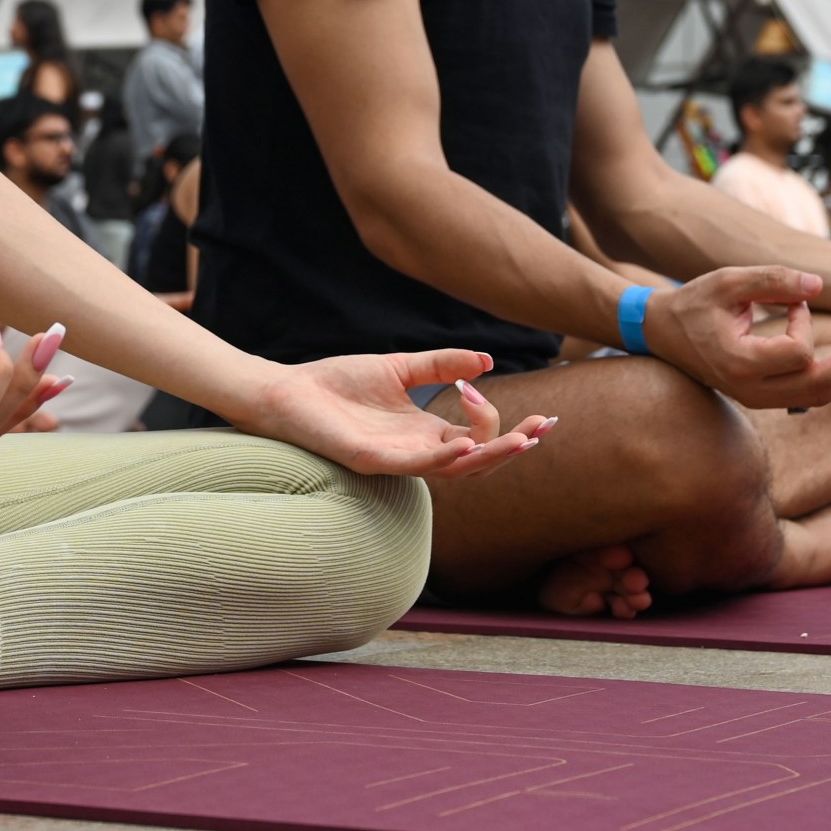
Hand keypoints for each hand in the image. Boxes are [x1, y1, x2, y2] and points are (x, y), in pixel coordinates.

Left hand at [234, 349, 548, 478]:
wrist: (287, 393)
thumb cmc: (338, 385)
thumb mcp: (399, 368)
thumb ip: (440, 365)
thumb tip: (486, 360)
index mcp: (425, 432)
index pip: (480, 438)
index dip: (508, 426)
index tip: (525, 401)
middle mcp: (418, 451)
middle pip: (478, 460)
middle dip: (514, 445)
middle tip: (543, 428)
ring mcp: (397, 460)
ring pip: (455, 471)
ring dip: (490, 457)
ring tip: (521, 440)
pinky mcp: (373, 461)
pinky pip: (415, 466)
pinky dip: (443, 458)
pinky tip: (465, 446)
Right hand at [641, 266, 830, 410]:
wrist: (660, 333)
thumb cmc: (693, 302)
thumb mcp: (728, 281)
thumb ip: (773, 280)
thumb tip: (820, 285)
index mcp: (740, 363)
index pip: (798, 352)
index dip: (803, 320)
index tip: (791, 300)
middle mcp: (750, 390)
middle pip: (818, 386)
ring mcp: (755, 399)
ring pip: (816, 398)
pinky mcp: (761, 398)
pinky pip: (806, 398)